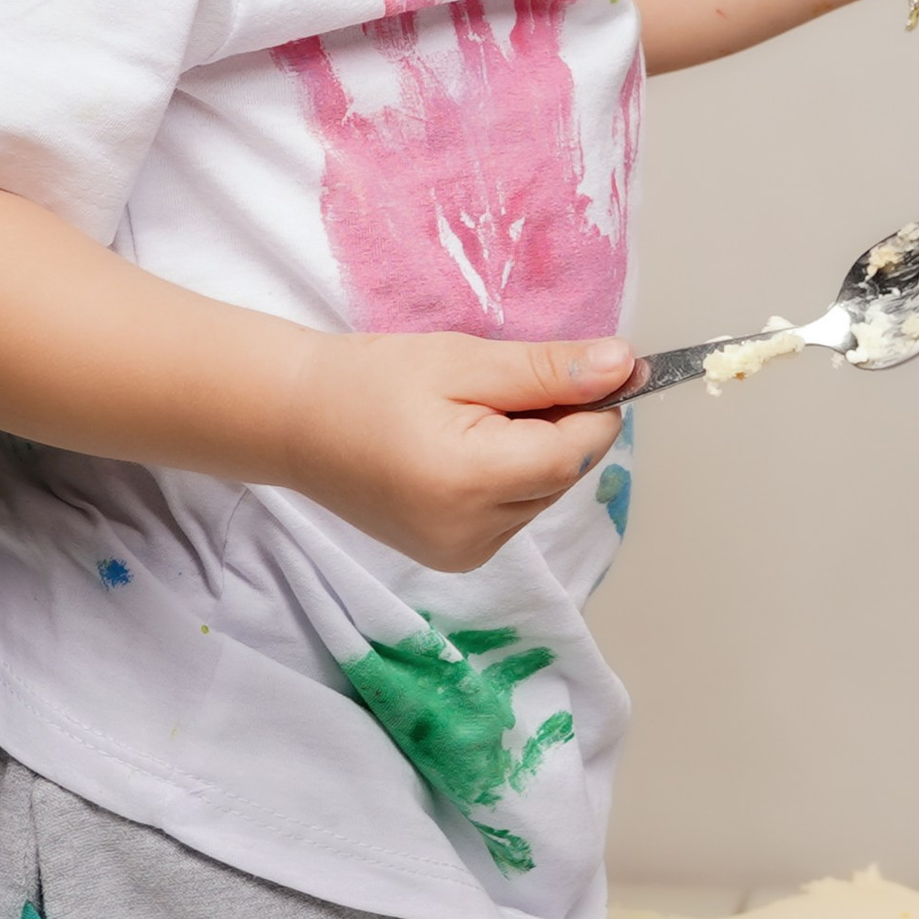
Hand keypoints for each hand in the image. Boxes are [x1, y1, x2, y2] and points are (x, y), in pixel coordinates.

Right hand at [277, 330, 638, 570]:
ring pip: (544, 495)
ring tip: (478, 415)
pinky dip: (511, 477)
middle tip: (512, 383)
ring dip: (537, 453)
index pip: (577, 451)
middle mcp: (472, 533)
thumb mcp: (463, 361)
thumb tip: (623, 367)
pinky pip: (515, 513)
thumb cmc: (371, 381)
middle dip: (562, 426)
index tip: (600, 366)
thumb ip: (547, 370)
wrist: (294, 424)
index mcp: (471, 481)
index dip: (598, 407)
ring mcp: (462, 553)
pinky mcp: (454, 557)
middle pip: (564, 476)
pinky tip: (468, 448)